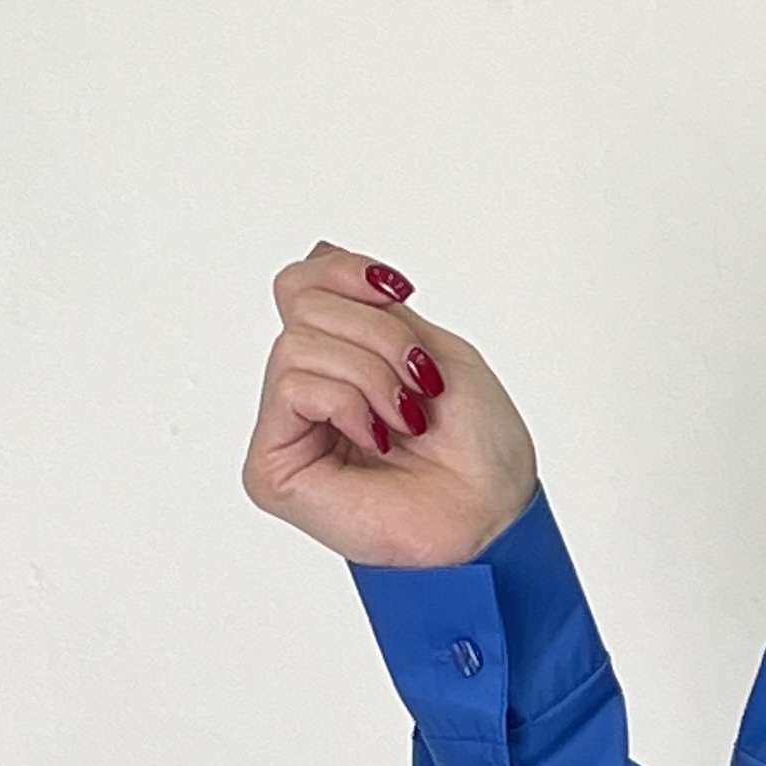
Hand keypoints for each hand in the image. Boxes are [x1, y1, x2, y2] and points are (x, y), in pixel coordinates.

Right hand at [242, 241, 536, 569]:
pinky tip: (379, 439)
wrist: (493, 512)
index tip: (400, 291)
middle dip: (380, 333)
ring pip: (297, 344)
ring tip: (407, 418)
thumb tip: (319, 253)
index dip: (346, 273)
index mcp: (343, 360)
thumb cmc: (479, 447)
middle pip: (302, 303)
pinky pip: (292, 388)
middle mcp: (310, 390)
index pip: (302, 282)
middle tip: (422, 382)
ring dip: (373, 373)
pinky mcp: (272, 467)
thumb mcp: (432, 346)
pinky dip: (347, 403)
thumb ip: (369, 305)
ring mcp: (288, 429)